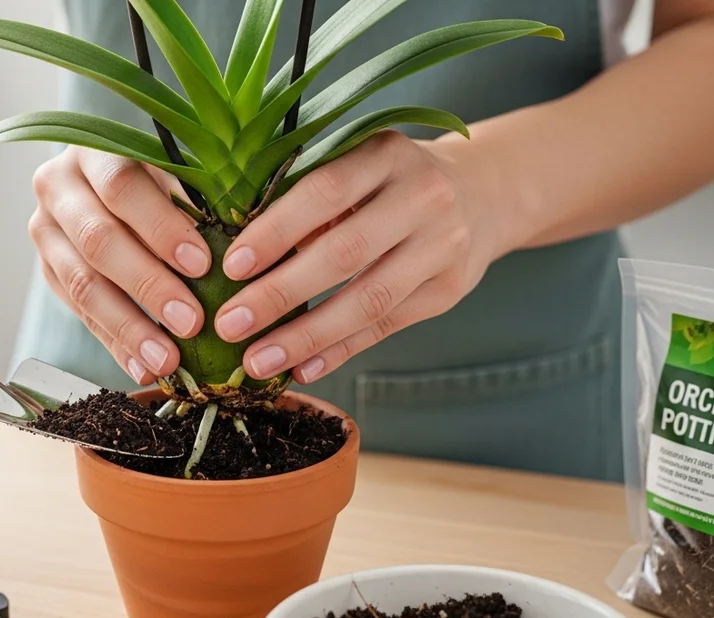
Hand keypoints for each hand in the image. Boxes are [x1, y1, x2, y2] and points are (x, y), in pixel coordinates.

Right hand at [29, 146, 212, 384]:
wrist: (106, 179)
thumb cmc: (160, 173)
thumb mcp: (177, 169)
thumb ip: (196, 197)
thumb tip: (241, 245)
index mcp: (92, 151)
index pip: (122, 186)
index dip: (160, 227)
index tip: (201, 264)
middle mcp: (57, 187)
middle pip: (98, 240)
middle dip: (148, 286)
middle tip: (191, 321)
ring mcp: (46, 232)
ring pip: (81, 284)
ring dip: (128, 327)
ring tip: (167, 359)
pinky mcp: (47, 271)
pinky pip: (79, 314)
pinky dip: (115, 344)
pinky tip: (144, 367)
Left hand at [215, 130, 500, 383]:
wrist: (485, 191)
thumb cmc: (391, 179)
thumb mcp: (358, 165)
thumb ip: (310, 201)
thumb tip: (237, 259)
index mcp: (386, 154)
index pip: (324, 191)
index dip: (276, 231)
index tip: (231, 266)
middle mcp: (422, 196)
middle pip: (344, 253)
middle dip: (280, 294)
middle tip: (228, 325)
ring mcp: (443, 245)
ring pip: (368, 300)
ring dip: (306, 337)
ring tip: (257, 361)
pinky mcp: (449, 289)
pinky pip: (387, 327)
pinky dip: (340, 350)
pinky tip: (301, 368)